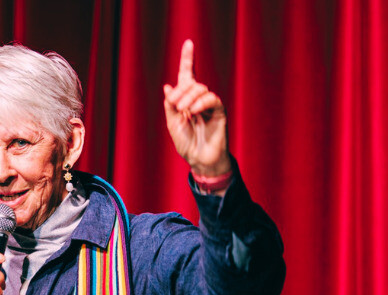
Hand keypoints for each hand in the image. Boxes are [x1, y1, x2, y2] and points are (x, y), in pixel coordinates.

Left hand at [163, 39, 231, 176]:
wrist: (200, 160)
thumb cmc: (187, 144)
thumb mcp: (172, 123)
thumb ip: (170, 105)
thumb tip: (168, 86)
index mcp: (186, 100)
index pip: (188, 76)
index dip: (188, 59)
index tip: (188, 43)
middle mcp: (199, 100)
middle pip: (192, 83)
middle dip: (181, 91)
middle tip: (174, 105)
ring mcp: (209, 105)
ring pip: (201, 89)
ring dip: (189, 97)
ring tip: (183, 110)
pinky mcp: (219, 112)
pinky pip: (212, 99)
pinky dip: (201, 103)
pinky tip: (194, 111)